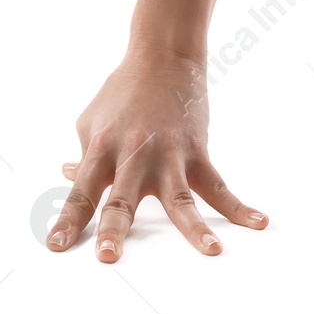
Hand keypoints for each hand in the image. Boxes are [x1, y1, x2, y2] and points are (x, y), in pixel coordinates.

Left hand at [47, 48, 267, 260]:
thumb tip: (70, 177)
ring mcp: (169, 155)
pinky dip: (239, 206)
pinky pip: (218, 185)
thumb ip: (85, 155)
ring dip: (194, 228)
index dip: (68, 220)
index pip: (81, 192)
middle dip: (115, 229)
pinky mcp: (197, 152)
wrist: (163, 56)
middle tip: (107, 256)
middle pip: (122, 199)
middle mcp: (134, 155)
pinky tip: (258, 222)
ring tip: (211, 251)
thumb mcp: (92, 120)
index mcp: (103, 149)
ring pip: (180, 198)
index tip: (55, 246)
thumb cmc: (122, 91)